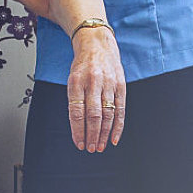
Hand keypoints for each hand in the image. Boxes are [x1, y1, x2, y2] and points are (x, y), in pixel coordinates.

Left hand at [65, 24, 125, 151]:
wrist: (97, 43)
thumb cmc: (82, 65)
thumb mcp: (72, 79)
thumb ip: (74, 100)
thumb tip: (77, 127)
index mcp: (76, 81)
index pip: (76, 111)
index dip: (77, 130)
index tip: (78, 143)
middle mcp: (93, 82)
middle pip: (93, 114)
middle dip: (91, 135)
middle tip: (90, 148)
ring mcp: (109, 83)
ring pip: (107, 114)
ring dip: (104, 133)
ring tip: (99, 146)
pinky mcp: (121, 85)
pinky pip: (120, 109)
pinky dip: (118, 126)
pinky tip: (113, 138)